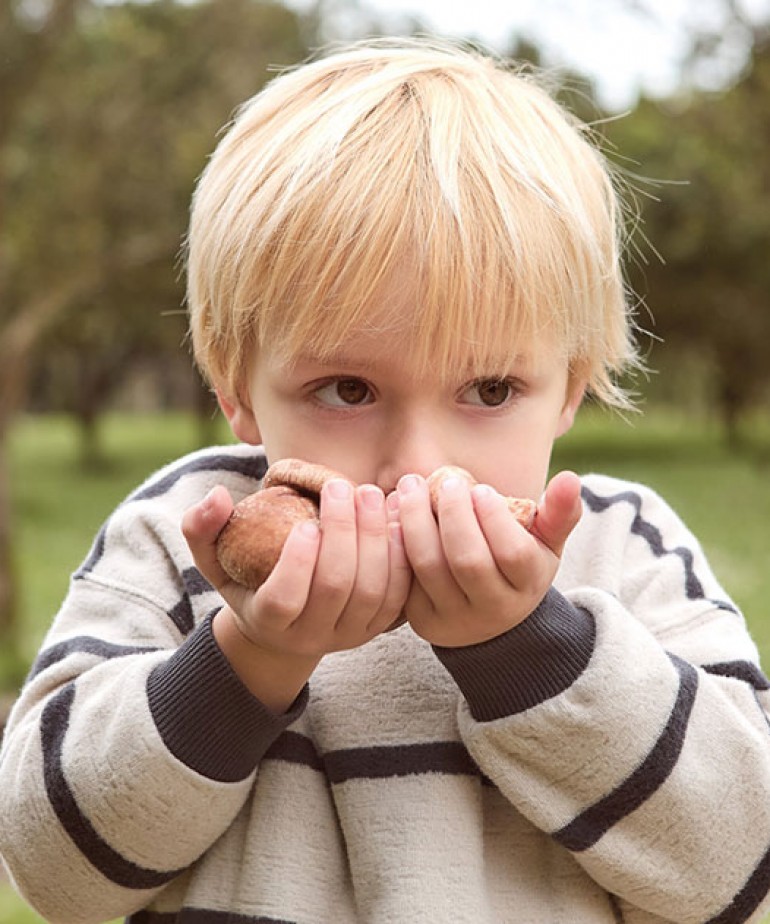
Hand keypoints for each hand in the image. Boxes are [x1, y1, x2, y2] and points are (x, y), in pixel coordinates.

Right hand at [182, 479, 410, 708]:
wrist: (285, 624)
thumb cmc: (246, 578)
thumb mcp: (214, 558)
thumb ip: (202, 528)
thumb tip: (216, 496)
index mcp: (268, 623)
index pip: (284, 600)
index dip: (297, 564)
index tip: (305, 523)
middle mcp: (311, 638)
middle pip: (335, 588)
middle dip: (344, 533)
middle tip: (343, 488)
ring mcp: (348, 635)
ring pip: (371, 591)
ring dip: (375, 538)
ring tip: (369, 494)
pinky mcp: (377, 627)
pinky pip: (397, 594)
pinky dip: (400, 555)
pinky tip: (396, 517)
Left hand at [390, 470, 581, 647]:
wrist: (488, 619)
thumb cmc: (517, 566)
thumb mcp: (545, 544)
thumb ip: (560, 512)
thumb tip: (570, 478)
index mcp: (527, 586)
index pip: (513, 553)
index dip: (494, 518)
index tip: (481, 489)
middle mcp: (492, 609)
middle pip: (468, 561)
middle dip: (453, 514)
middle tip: (448, 483)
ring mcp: (454, 618)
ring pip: (429, 567)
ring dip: (416, 521)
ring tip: (411, 487)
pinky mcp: (421, 617)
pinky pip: (404, 576)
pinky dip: (397, 539)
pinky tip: (395, 511)